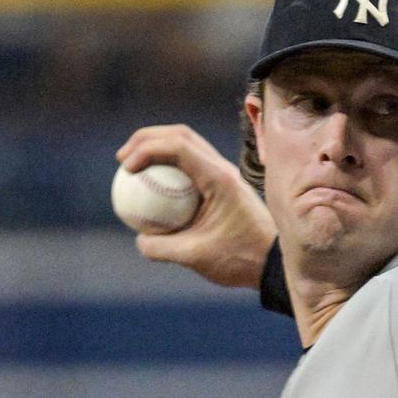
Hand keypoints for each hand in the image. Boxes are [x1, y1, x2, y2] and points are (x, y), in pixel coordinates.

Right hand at [116, 125, 275, 288]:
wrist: (274, 262)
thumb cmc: (241, 259)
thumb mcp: (196, 258)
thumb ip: (162, 248)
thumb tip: (139, 238)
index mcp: (219, 179)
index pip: (178, 146)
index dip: (146, 149)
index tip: (127, 169)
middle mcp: (224, 169)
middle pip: (180, 134)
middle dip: (146, 139)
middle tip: (122, 160)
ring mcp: (225, 173)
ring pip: (187, 144)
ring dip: (157, 148)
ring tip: (132, 167)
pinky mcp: (223, 183)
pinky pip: (191, 164)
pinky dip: (169, 166)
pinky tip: (152, 186)